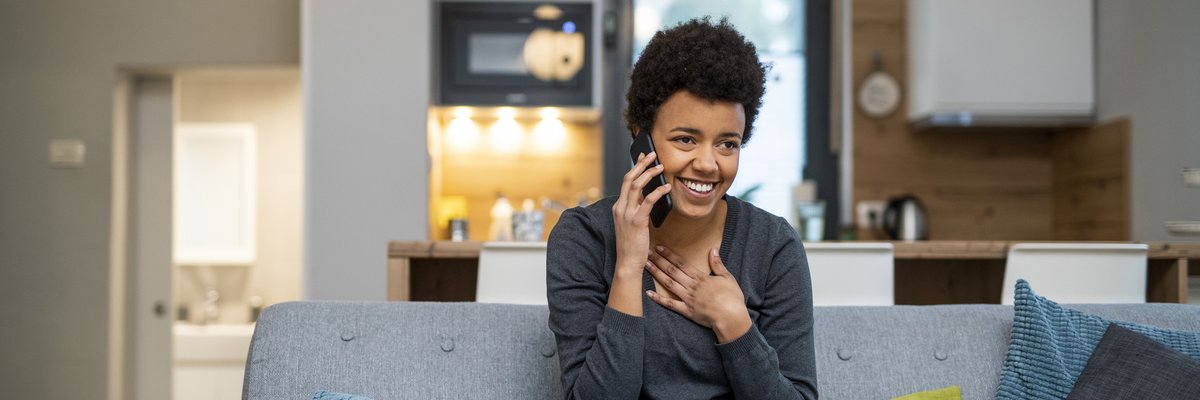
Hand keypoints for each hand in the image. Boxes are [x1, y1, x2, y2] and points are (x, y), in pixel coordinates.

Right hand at [612, 151, 670, 276]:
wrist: (627, 262)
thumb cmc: (632, 245)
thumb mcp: (632, 223)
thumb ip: (637, 209)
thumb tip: (647, 196)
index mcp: (619, 207)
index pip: (626, 181)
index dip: (635, 167)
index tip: (643, 157)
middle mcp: (620, 207)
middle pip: (629, 178)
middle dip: (641, 164)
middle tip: (652, 154)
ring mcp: (627, 213)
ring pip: (637, 185)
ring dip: (650, 173)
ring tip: (661, 167)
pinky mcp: (637, 220)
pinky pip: (648, 200)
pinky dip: (658, 191)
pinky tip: (666, 187)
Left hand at [645, 246, 750, 342]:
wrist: (731, 317)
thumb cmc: (732, 298)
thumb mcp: (727, 277)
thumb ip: (718, 264)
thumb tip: (713, 250)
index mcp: (700, 277)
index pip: (681, 263)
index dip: (669, 254)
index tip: (659, 247)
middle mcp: (691, 286)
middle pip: (672, 271)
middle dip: (659, 261)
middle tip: (647, 253)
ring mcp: (687, 298)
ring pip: (669, 284)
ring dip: (656, 274)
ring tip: (646, 266)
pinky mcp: (686, 311)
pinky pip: (670, 304)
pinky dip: (659, 299)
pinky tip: (648, 294)